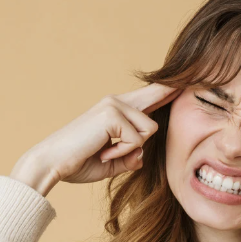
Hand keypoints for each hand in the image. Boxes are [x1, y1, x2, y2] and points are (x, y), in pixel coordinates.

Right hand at [14, 83, 179, 191]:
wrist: (52, 164)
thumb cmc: (77, 163)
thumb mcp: (112, 162)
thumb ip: (131, 156)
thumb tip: (142, 155)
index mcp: (116, 109)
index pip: (150, 95)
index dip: (169, 88)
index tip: (188, 76)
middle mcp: (116, 101)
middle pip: (157, 100)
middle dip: (167, 100)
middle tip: (151, 116)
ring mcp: (113, 104)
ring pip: (149, 130)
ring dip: (131, 149)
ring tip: (106, 152)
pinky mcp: (111, 114)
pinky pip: (137, 140)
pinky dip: (122, 153)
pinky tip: (103, 152)